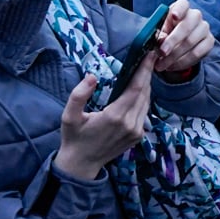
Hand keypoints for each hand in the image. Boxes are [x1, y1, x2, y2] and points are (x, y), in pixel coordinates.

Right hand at [53, 61, 151, 180]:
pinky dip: (143, 99)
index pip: (136, 88)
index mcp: (115, 117)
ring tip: (143, 70)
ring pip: (147, 102)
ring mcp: (136, 132)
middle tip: (148, 57)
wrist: (81, 164)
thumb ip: (78, 95)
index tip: (150, 54)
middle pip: (144, 93)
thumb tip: (92, 76)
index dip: (144, 70)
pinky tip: (139, 90)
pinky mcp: (138, 136)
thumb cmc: (74, 137)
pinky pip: (144, 112)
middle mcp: (130, 124)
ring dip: (146, 86)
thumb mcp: (69, 116)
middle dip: (147, 74)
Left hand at [153, 0, 213, 73]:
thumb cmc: (167, 32)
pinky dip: (183, 62)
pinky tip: (172, 66)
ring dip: (174, 56)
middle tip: (161, 53)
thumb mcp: (161, 31)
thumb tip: (161, 42)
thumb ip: (159, 34)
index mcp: (181, 8)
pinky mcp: (209, 41)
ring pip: (191, 42)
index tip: (173, 16)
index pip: (183, 5)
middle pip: (186, 26)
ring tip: (162, 65)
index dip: (179, 10)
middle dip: (172, 41)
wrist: (180, 42)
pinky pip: (197, 53)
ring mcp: (204, 28)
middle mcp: (195, 16)